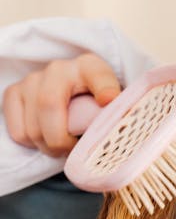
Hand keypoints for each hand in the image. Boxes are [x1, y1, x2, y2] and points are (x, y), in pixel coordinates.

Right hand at [2, 53, 120, 156]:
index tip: (109, 101)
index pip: (98, 75)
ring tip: (63, 146)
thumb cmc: (95, 102)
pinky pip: (18, 132)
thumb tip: (120, 124)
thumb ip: (118, 113)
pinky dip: (32, 144)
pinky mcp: (13, 92)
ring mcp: (32, 79)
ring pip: (32, 127)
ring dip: (48, 147)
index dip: (104, 88)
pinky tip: (47, 138)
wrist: (73, 93)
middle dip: (61, 140)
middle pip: (49, 106)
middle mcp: (58, 69)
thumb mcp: (112, 104)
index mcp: (90, 67)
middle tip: (74, 151)